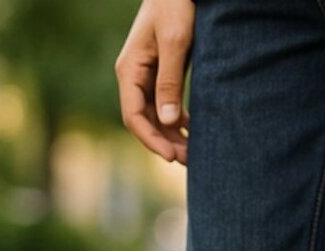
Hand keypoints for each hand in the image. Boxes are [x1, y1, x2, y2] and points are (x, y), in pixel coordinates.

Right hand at [115, 0, 193, 164]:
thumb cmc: (176, 6)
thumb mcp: (175, 42)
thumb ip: (169, 81)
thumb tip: (169, 121)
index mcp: (130, 70)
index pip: (133, 116)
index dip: (151, 140)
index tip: (171, 156)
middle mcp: (135, 77)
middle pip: (145, 121)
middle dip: (165, 143)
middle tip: (189, 161)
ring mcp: (148, 77)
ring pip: (157, 117)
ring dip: (173, 137)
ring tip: (194, 154)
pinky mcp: (162, 76)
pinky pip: (166, 107)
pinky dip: (179, 123)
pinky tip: (194, 134)